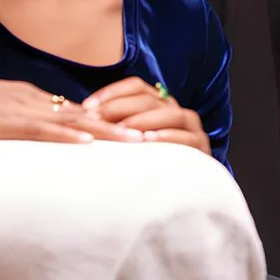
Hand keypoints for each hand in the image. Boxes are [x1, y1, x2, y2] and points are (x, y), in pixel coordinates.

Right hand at [0, 68, 140, 143]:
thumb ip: (8, 131)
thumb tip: (29, 151)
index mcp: (26, 99)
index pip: (77, 113)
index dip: (110, 126)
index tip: (139, 136)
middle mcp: (29, 99)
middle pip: (85, 115)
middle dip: (121, 128)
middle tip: (156, 140)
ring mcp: (16, 108)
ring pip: (72, 121)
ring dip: (107, 133)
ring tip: (141, 145)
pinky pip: (40, 129)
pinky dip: (68, 137)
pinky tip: (89, 145)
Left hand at [81, 76, 211, 154]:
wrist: (183, 192)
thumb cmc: (147, 165)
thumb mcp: (127, 142)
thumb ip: (112, 127)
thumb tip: (78, 116)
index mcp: (159, 105)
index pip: (136, 87)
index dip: (111, 93)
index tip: (86, 107)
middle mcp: (175, 111)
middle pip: (150, 99)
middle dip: (122, 107)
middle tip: (98, 120)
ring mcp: (191, 128)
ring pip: (172, 113)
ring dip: (145, 120)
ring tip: (124, 130)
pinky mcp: (201, 147)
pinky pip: (187, 137)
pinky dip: (168, 136)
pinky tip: (148, 141)